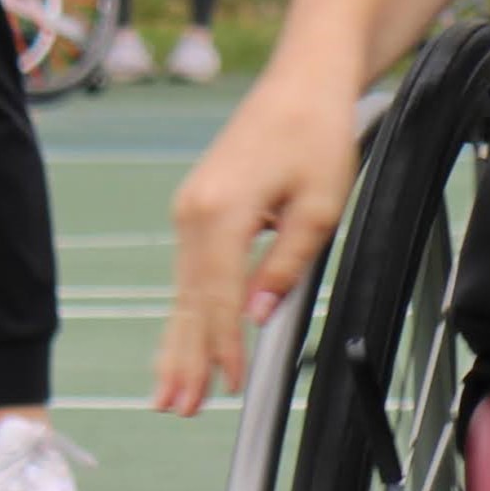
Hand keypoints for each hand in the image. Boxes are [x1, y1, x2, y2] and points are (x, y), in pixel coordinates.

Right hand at [154, 68, 361, 412]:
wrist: (302, 82)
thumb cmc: (317, 134)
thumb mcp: (320, 205)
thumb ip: (286, 263)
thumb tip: (258, 313)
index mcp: (221, 212)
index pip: (221, 298)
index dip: (225, 346)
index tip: (227, 386)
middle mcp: (194, 212)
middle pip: (190, 300)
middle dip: (185, 359)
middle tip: (178, 408)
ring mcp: (190, 209)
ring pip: (184, 289)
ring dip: (179, 342)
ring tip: (169, 393)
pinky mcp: (198, 206)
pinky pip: (190, 270)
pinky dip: (187, 310)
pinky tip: (180, 342)